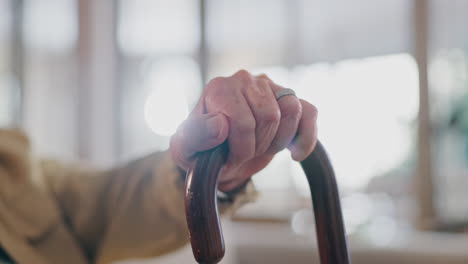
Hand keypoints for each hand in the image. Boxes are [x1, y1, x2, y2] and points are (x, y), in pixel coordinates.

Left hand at [169, 70, 317, 191]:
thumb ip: (195, 135)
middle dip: (258, 146)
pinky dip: (306, 137)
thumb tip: (220, 124)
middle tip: (243, 153)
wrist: (218, 157)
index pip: (243, 121)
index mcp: (219, 88)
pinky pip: (309, 112)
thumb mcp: (185, 149)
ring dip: (279, 141)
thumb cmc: (201, 151)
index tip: (228, 159)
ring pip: (292, 110)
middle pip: (270, 117)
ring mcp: (269, 86)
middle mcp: (244, 80)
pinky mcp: (288, 98)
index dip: (241, 149)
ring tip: (261, 147)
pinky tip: (294, 154)